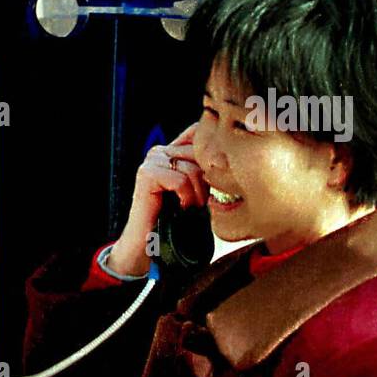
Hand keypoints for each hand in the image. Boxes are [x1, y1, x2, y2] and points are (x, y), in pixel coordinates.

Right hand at [107, 123, 208, 275]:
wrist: (150, 242)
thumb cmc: (176, 218)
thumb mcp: (196, 189)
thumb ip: (205, 171)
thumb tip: (228, 160)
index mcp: (171, 150)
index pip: (196, 133)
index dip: (212, 152)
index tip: (216, 178)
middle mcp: (160, 151)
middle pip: (198, 152)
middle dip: (206, 179)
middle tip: (202, 200)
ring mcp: (151, 161)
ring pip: (191, 168)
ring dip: (197, 193)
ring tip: (192, 207)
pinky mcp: (147, 174)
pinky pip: (180, 180)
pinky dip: (186, 197)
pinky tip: (181, 208)